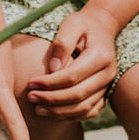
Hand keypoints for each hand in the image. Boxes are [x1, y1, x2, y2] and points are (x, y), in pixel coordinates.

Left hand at [25, 6, 118, 122]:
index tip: (30, 83)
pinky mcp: (104, 94)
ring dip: (59, 112)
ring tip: (38, 108)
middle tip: (31, 97)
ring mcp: (107, 86)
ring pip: (83, 108)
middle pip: (78, 95)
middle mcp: (108, 74)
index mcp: (101, 56)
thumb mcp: (72, 23)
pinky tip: (53, 112)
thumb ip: (61, 44)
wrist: (102, 28)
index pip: (72, 76)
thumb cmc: (84, 24)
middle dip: (51, 99)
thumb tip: (52, 70)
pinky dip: (71, 116)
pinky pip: (89, 112)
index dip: (50, 83)